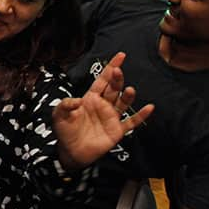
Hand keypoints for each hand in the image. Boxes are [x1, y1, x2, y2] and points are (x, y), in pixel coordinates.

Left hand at [52, 52, 153, 169]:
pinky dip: (141, 116)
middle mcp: (103, 105)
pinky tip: (149, 107)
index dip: (111, 67)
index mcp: (90, 98)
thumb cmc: (65, 130)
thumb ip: (65, 105)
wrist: (71, 152)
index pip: (102, 80)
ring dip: (127, 96)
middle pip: (113, 89)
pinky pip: (132, 122)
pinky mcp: (117, 130)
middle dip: (116, 79)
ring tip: (129, 90)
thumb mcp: (59, 115)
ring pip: (123, 103)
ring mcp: (111, 117)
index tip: (120, 56)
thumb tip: (76, 100)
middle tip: (118, 71)